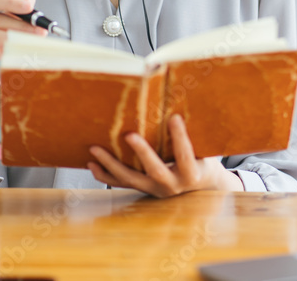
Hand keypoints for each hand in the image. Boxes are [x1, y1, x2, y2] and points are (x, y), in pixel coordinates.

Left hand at [87, 114, 243, 196]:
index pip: (185, 156)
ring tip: (95, 148)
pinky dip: (104, 175)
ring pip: (130, 179)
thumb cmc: (202, 163)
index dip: (180, 137)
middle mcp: (171, 185)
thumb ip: (193, 138)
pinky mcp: (143, 190)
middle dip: (142, 152)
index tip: (174, 118)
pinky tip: (92, 164)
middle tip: (129, 135)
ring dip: (111, 163)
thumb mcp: (205, 153)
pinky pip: (121, 184)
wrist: (200, 189)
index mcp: (190, 175)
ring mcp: (155, 190)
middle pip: (154, 170)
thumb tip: (180, 106)